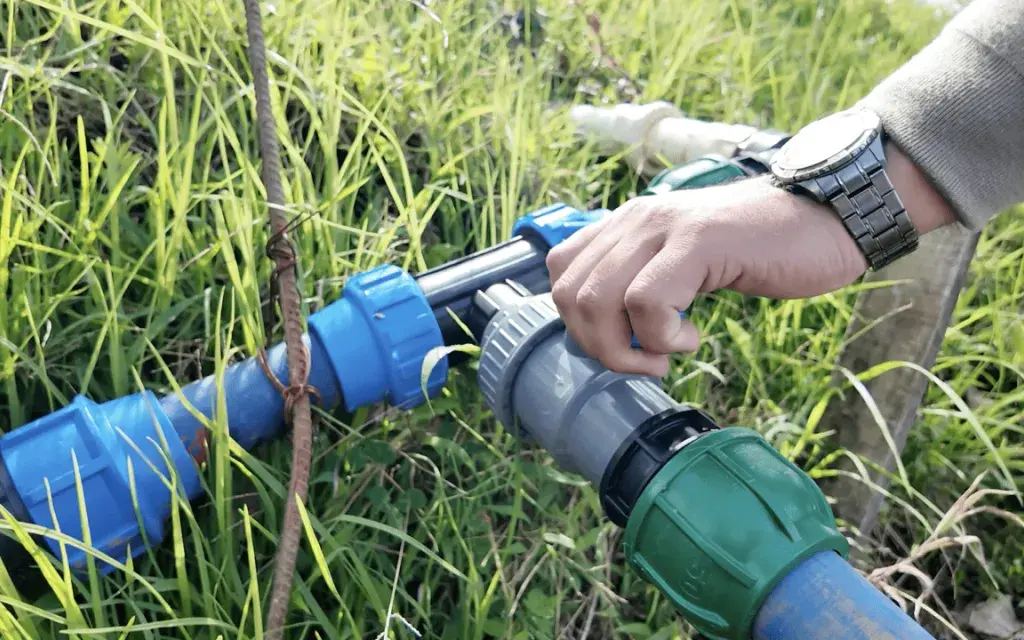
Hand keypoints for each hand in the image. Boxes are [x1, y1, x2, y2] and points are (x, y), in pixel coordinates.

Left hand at [546, 177, 867, 377]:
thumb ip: (644, 281)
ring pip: (594, 300)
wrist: (826, 219)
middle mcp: (635, 219)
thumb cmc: (761, 250)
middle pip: (567, 294)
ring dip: (626, 348)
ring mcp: (663, 227)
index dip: (579, 322)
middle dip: (598, 346)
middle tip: (646, 359)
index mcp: (627, 224)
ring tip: (668, 353)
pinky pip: (645, 303)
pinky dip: (662, 337)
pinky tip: (694, 336)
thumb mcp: (686, 264)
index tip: (623, 342)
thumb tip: (606, 333)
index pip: (559, 273)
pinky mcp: (696, 243)